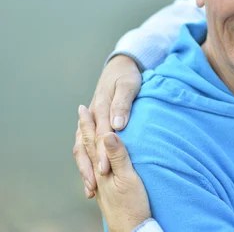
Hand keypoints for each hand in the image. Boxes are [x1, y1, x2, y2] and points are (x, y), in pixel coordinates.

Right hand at [73, 55, 141, 197]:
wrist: (120, 66)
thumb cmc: (128, 76)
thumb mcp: (129, 85)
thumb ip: (123, 104)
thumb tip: (117, 125)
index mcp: (100, 106)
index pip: (101, 134)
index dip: (103, 152)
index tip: (106, 168)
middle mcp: (92, 115)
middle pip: (88, 144)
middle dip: (91, 165)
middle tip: (97, 184)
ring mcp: (89, 121)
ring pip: (82, 148)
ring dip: (84, 168)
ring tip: (90, 188)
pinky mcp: (91, 125)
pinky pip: (84, 146)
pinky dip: (85, 162)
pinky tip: (91, 178)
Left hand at [79, 105, 150, 231]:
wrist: (132, 229)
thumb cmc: (133, 205)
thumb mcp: (128, 177)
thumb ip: (117, 155)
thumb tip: (108, 133)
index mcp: (102, 167)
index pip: (93, 141)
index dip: (88, 124)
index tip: (84, 108)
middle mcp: (97, 174)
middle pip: (87, 148)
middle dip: (84, 130)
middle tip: (82, 114)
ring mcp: (100, 182)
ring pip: (89, 157)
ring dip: (87, 142)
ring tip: (87, 131)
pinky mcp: (106, 189)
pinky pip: (94, 167)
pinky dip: (93, 156)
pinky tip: (97, 158)